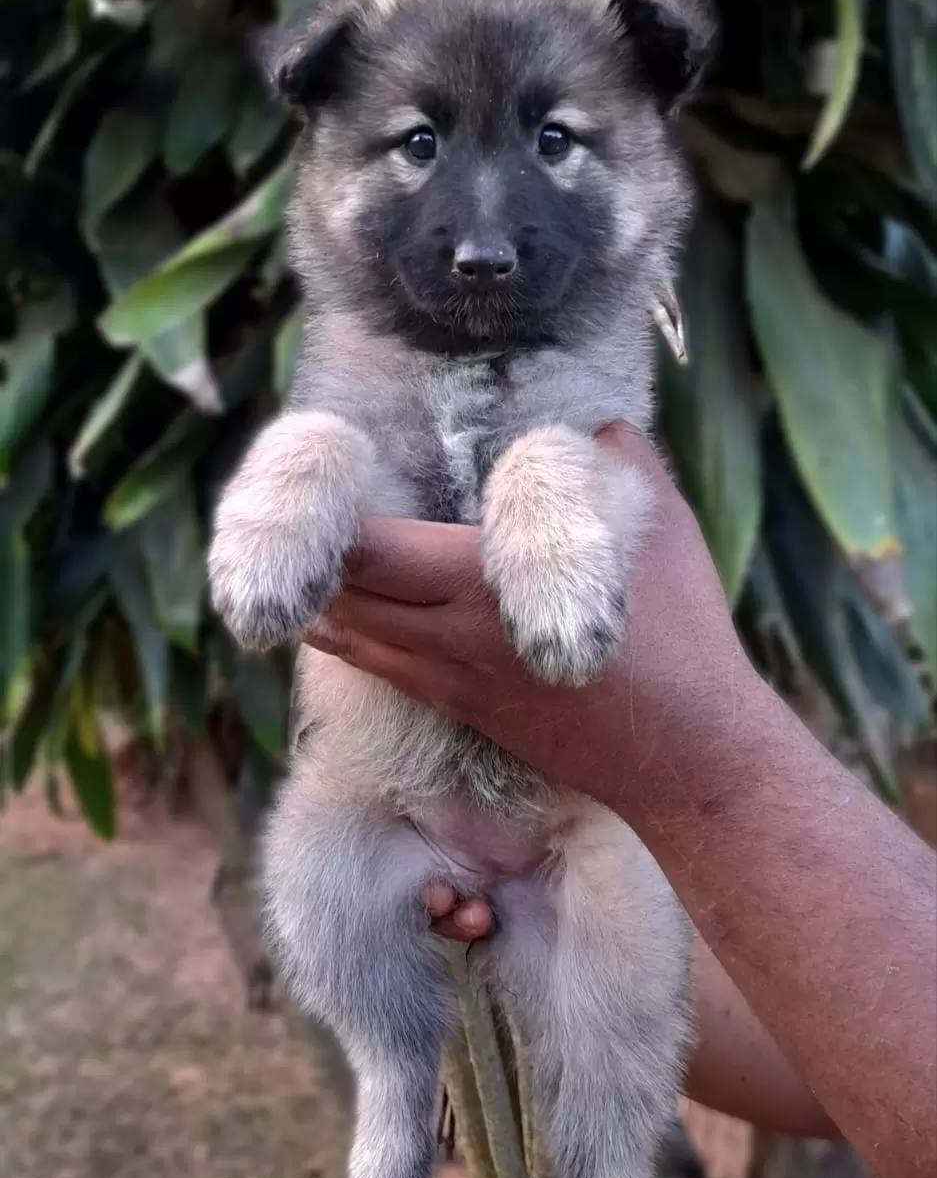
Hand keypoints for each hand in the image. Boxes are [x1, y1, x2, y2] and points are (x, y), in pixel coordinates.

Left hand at [303, 422, 758, 830]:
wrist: (686, 757)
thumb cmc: (680, 638)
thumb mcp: (659, 529)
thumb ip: (618, 459)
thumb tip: (593, 419)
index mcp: (480, 588)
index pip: (368, 553)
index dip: (324, 523)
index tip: (309, 481)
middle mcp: (449, 640)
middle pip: (342, 600)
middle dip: (306, 561)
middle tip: (285, 517)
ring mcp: (453, 683)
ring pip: (353, 642)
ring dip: (321, 602)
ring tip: (298, 563)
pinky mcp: (467, 712)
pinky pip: (385, 671)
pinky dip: (352, 641)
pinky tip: (345, 621)